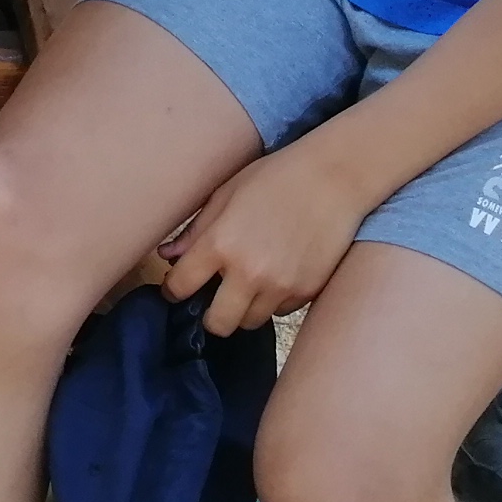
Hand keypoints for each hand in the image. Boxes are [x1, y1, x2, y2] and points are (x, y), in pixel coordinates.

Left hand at [158, 143, 370, 335]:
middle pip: (218, 323)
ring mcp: (281, 286)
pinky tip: (276, 276)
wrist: (334, 178)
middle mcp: (249, 272)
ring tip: (247, 284)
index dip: (173, 289)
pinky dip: (273, 301)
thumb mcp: (225, 194)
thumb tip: (167, 255)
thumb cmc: (275, 178)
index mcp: (220, 244)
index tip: (177, 288)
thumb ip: (195, 230)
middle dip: (210, 315)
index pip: (181, 287)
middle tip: (213, 298)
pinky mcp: (307, 291)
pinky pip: (280, 311)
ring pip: (250, 322)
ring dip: (243, 309)